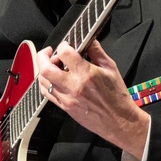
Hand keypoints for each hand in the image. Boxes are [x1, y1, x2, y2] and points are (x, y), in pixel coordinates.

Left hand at [38, 39, 149, 157]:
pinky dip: (45, 82)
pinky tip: (52, 78)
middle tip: (49, 52)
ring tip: (52, 65)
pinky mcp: (64, 107)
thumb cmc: (117, 95)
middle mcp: (73, 86)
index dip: (63, 45)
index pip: (65, 54)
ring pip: (43, 81)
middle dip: (43, 56)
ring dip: (44, 69)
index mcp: (86, 74)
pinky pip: (46, 93)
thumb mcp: (111, 68)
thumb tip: (88, 40)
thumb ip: (97, 51)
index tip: (66, 45)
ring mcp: (66, 98)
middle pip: (46, 69)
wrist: (118, 120)